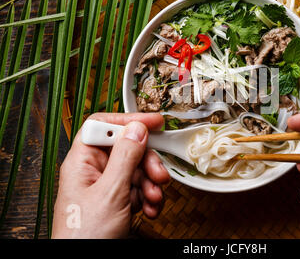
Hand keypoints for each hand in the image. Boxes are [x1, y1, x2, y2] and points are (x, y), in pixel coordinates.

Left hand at [52, 113, 169, 238]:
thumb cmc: (85, 236)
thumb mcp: (111, 193)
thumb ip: (125, 157)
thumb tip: (137, 128)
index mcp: (82, 162)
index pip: (103, 126)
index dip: (129, 121)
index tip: (154, 122)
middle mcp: (93, 172)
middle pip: (126, 149)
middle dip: (147, 163)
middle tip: (159, 175)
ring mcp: (105, 188)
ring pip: (135, 171)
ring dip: (150, 184)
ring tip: (154, 199)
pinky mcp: (116, 202)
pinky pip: (137, 189)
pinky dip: (148, 198)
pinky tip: (150, 209)